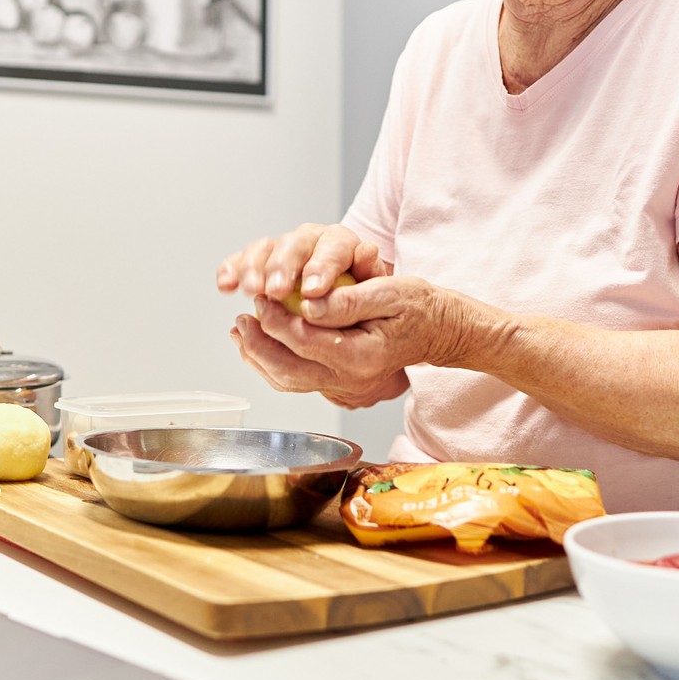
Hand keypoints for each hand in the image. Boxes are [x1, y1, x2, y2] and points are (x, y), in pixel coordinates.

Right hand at [215, 223, 389, 302]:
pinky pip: (241, 262)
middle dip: (284, 268)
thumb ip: (371, 273)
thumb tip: (367, 252)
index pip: (332, 247)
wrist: (346, 302)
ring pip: (264, 250)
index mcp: (339, 243)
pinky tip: (225, 284)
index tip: (313, 290)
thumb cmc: (361, 299)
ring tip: (253, 291)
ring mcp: (280, 250)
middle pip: (293, 245)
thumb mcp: (377, 288)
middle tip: (277, 291)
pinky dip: (231, 270)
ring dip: (255, 270)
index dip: (322, 267)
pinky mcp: (258, 263)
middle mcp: (308, 240)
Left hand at [229, 274, 481, 408]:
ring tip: (241, 332)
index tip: (261, 298)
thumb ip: (349, 300)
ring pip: (289, 381)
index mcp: (362, 356)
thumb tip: (308, 304)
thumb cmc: (417, 306)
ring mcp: (344, 388)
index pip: (306, 341)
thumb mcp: (391, 291)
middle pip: (289, 370)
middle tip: (241, 318)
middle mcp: (350, 380)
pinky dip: (272, 366)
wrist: (436, 331)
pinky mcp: (338, 386)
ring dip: (258, 358)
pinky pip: (297, 382)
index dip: (276, 320)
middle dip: (258, 344)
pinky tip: (259, 347)